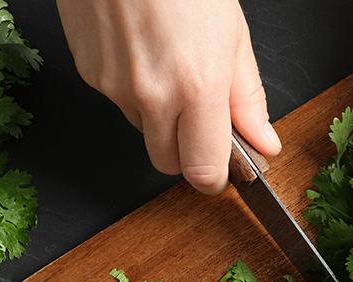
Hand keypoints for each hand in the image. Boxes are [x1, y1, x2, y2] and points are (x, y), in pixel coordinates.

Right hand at [55, 0, 281, 193]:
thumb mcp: (233, 33)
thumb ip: (247, 97)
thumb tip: (263, 142)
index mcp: (196, 86)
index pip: (202, 170)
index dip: (216, 176)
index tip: (225, 168)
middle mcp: (151, 94)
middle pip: (167, 163)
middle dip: (186, 151)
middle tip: (200, 116)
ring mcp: (114, 86)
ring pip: (141, 130)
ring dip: (159, 116)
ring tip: (170, 65)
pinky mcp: (89, 73)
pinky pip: (117, 101)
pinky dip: (133, 89)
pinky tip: (143, 52)